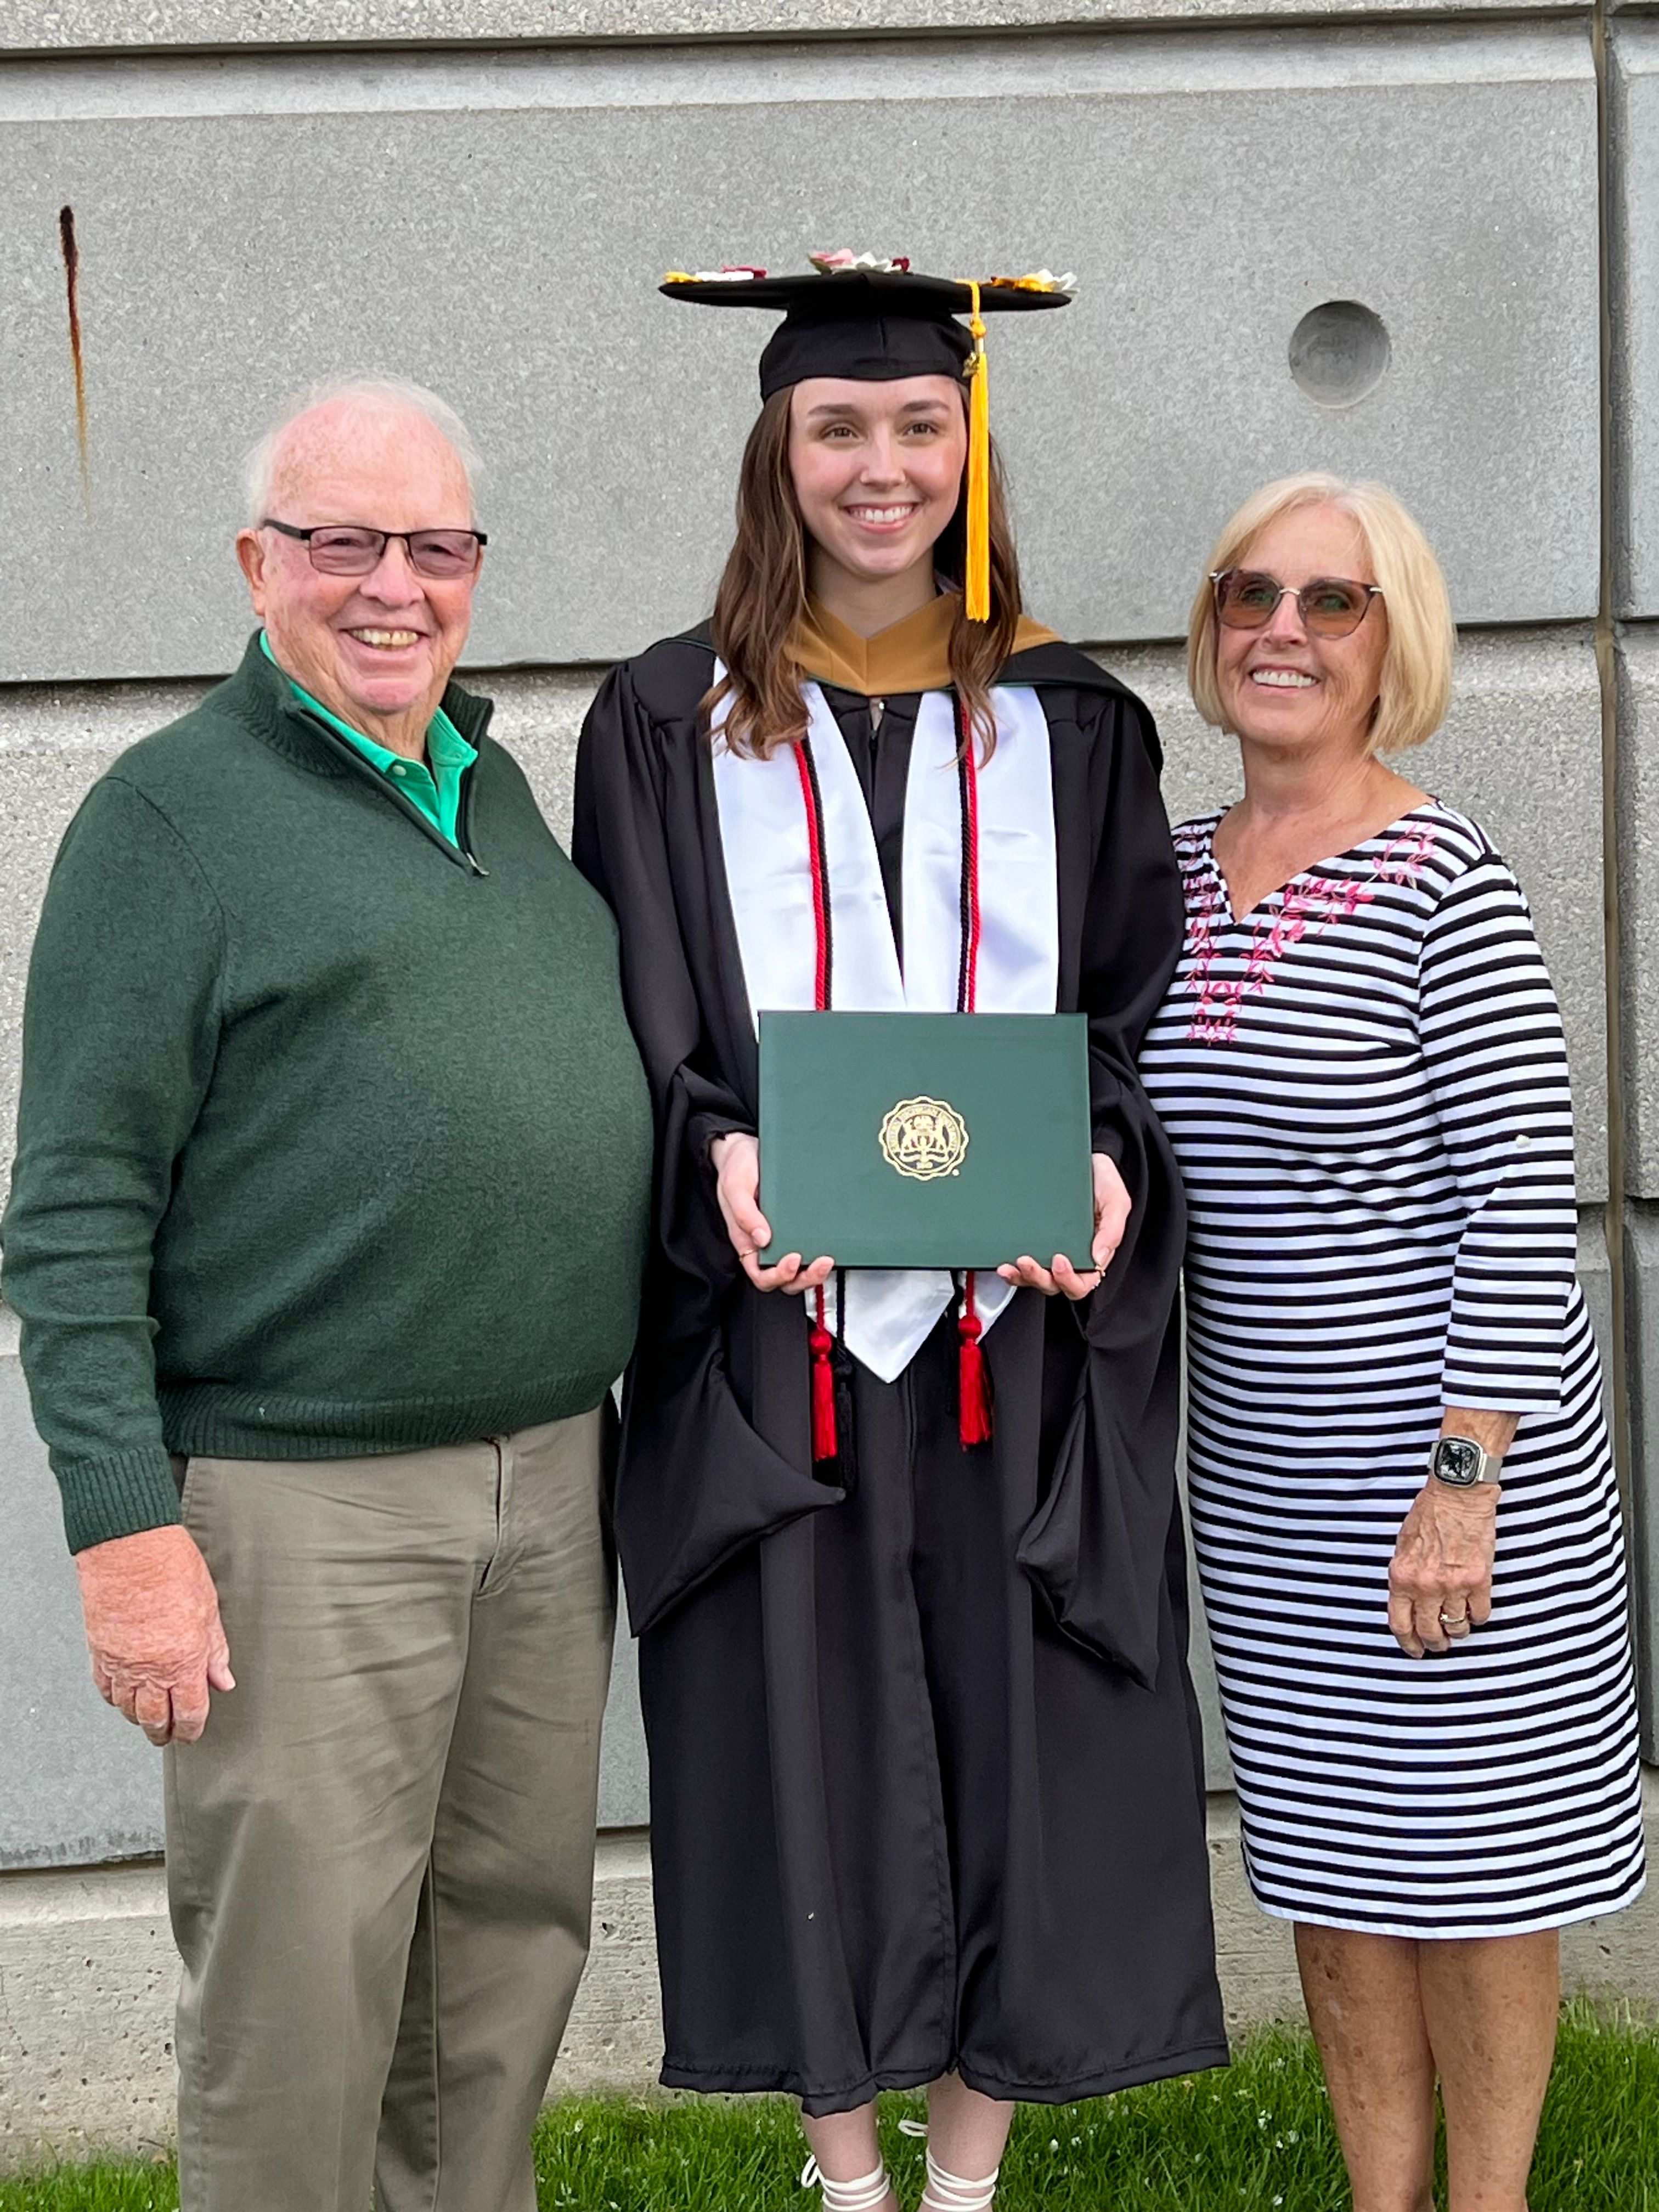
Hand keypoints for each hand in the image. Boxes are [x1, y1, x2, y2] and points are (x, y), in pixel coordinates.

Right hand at [76, 1524, 233, 1745]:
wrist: (129, 1547)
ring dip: (139, 1718)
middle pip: (154, 1719)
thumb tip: (223, 1680)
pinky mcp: (99, 1651)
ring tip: (148, 1719)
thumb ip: (215, 1651)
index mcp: (183, 1660)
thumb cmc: (172, 1568)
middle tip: (168, 1736)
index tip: (192, 1734)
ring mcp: (120, 1662)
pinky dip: (115, 1698)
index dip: (191, 1729)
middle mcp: (149, 1669)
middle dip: (163, 1733)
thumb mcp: (208, 1609)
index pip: (189, 1712)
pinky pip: (105, 1688)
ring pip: (127, 1708)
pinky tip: (123, 1696)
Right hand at [710, 1132, 832, 1295]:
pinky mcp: (794, 1223)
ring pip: (798, 1268)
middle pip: (784, 1278)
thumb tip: (762, 1238)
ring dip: (814, 1270)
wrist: (744, 1147)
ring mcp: (780, 1234)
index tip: (792, 1259)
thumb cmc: (735, 1167)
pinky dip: (818, 1249)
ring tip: (828, 1259)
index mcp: (746, 1240)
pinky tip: (829, 1241)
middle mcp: (764, 1242)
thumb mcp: (735, 1186)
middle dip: (804, 1278)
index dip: (778, 1275)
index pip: (760, 1274)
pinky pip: (806, 1244)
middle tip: (821, 1263)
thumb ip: (744, 1213)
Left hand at [997, 1151, 1129, 1300]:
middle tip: (1027, 1261)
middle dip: (1039, 1278)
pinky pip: (1022, 1264)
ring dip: (1021, 1277)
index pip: (1082, 1283)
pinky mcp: (1034, 1240)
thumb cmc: (1104, 1182)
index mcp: (1093, 1254)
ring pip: (1035, 1279)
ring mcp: (1050, 1250)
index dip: (1069, 1280)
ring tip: (1010, 1265)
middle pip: (1054, 1284)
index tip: (1059, 1261)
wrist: (1088, 1158)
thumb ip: (1111, 1231)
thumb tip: (1097, 1259)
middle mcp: (1071, 1256)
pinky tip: (1003, 1261)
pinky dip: (1012, 1268)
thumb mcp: (1117, 1202)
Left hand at [1387, 1481, 1497, 1656]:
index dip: (1407, 1642)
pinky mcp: (1479, 1580)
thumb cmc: (1428, 1515)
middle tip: (1439, 1644)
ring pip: (1456, 1627)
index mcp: (1401, 1576)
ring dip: (1457, 1631)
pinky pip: (1480, 1614)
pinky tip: (1474, 1611)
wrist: (1457, 1495)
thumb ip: (1404, 1577)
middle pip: (1429, 1631)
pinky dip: (1477, 1617)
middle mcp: (1426, 1585)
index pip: (1399, 1623)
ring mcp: (1453, 1584)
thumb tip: (1407, 1602)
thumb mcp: (1402, 1547)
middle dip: (1434, 1643)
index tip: (1414, 1650)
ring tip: (1458, 1627)